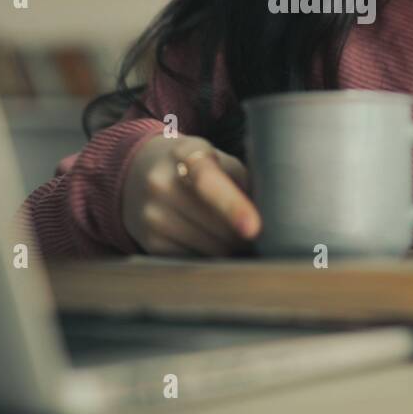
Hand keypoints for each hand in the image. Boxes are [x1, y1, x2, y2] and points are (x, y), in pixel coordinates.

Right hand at [121, 134, 260, 256]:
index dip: (233, 206)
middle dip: (244, 234)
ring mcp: (152, 214)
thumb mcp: (217, 158)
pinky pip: (195, 260)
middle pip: (216, 226)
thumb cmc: (195, 165)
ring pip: (209, 248)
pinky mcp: (149, 241)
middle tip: (256, 230)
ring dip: (230, 248)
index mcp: (185, 154)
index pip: (208, 181)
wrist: (138, 171)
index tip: (254, 227)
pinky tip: (209, 240)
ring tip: (232, 234)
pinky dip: (211, 256)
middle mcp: (161, 183)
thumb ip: (243, 181)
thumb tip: (273, 217)